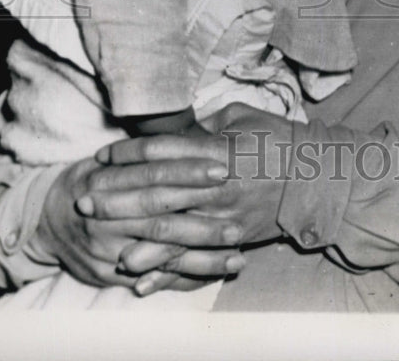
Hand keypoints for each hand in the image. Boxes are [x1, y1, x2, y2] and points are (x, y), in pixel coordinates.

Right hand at [32, 154, 243, 292]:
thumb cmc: (96, 178)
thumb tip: (201, 132)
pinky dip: (184, 279)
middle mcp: (106, 218)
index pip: (154, 174)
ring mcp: (107, 250)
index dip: (188, 171)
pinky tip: (214, 275)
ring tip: (237, 256)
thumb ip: (149, 151)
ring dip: (202, 258)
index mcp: (109, 180)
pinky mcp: (109, 275)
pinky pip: (152, 279)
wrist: (48, 217)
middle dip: (203, 222)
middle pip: (162, 219)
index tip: (222, 170)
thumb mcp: (112, 158)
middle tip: (239, 221)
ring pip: (161, 255)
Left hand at [89, 104, 291, 291]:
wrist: (314, 176)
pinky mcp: (232, 238)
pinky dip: (166, 271)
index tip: (104, 156)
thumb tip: (175, 127)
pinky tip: (140, 280)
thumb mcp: (243, 117)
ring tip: (104, 243)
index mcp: (218, 150)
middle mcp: (217, 185)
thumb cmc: (277, 139)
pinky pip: (193, 258)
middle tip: (84, 200)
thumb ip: (206, 123)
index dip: (129, 153)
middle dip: (117, 197)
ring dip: (135, 238)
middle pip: (158, 191)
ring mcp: (224, 215)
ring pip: (172, 229)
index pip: (163, 151)